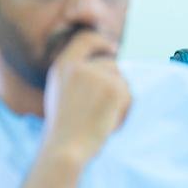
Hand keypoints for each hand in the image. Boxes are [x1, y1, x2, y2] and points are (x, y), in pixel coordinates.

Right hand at [42, 29, 129, 166]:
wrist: (65, 148)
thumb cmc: (62, 129)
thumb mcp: (60, 93)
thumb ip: (77, 74)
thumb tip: (107, 62)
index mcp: (62, 65)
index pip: (86, 38)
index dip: (102, 41)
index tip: (113, 48)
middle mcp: (79, 66)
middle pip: (110, 63)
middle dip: (114, 83)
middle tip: (104, 107)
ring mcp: (98, 75)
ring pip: (121, 80)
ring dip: (118, 99)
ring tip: (101, 118)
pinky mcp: (114, 88)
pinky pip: (128, 95)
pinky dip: (123, 111)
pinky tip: (108, 123)